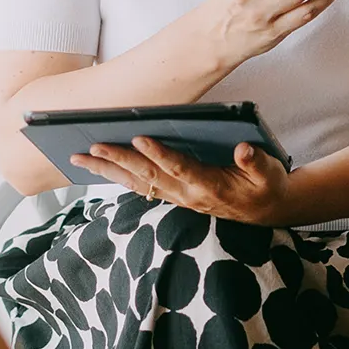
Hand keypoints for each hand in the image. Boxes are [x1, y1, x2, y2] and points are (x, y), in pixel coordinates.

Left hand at [73, 138, 291, 225]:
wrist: (266, 210)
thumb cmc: (266, 186)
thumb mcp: (269, 173)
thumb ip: (256, 162)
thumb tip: (244, 149)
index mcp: (210, 186)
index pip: (180, 168)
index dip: (160, 155)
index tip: (139, 138)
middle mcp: (188, 195)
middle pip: (148, 177)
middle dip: (118, 161)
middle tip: (90, 147)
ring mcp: (179, 199)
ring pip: (138, 184)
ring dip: (108, 171)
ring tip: (79, 158)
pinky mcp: (174, 198)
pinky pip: (141, 188)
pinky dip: (117, 178)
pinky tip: (99, 168)